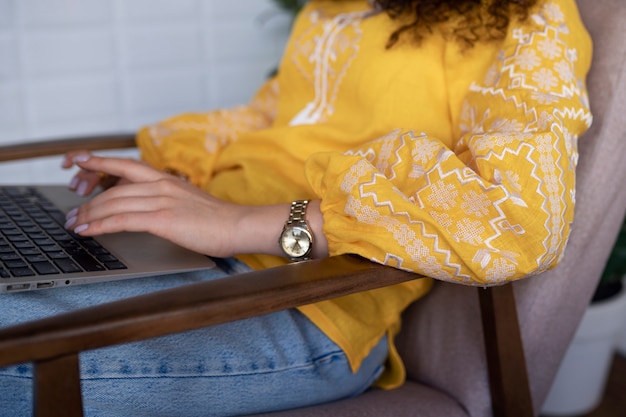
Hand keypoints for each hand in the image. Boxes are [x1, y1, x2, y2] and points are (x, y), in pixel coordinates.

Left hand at [64, 154, 251, 257]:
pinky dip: (99, 224)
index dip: (97, 161)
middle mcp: (161, 185)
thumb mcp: (189, 203)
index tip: (76, 161)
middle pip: (113, 187)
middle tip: (70, 212)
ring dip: (88, 214)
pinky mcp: (163, 219)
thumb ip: (167, 201)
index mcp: (166, 179)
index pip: (123, 165)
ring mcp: (162, 200)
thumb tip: (148, 210)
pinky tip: (86, 230)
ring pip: (113, 203)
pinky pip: (122, 220)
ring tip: (72, 224)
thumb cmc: (219, 220)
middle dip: (86, 199)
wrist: (240, 225)